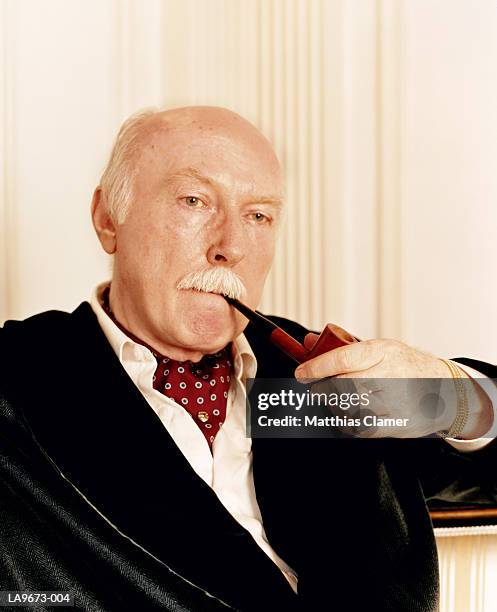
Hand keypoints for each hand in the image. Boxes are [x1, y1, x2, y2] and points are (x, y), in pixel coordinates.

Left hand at [294, 335, 492, 438]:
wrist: (445, 390)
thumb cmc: (403, 365)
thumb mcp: (378, 348)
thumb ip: (341, 347)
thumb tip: (307, 343)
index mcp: (383, 351)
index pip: (342, 359)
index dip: (316, 367)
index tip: (301, 373)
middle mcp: (390, 376)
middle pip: (341, 387)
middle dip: (321, 389)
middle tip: (315, 388)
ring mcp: (394, 404)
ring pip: (346, 409)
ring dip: (332, 406)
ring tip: (335, 399)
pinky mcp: (395, 426)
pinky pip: (357, 428)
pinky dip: (345, 422)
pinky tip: (348, 413)